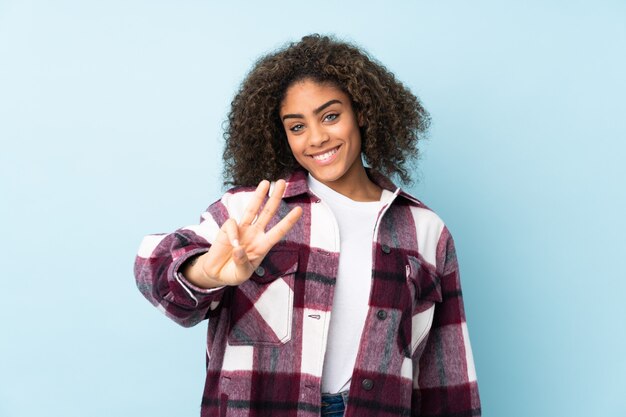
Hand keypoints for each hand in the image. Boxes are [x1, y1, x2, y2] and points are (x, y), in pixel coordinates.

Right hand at [184, 179, 302, 287]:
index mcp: (263, 246)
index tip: (299, 209)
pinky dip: (233, 233)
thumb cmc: (233, 273)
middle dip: (275, 197)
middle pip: (268, 212)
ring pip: (252, 209)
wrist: (217, 273)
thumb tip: (238, 248)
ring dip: (258, 196)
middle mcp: (255, 234)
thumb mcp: (242, 274)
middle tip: (282, 183)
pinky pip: (232, 225)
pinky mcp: (228, 229)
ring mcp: (242, 230)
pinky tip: (232, 244)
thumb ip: (242, 263)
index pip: (278, 231)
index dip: (288, 221)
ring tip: (266, 183)